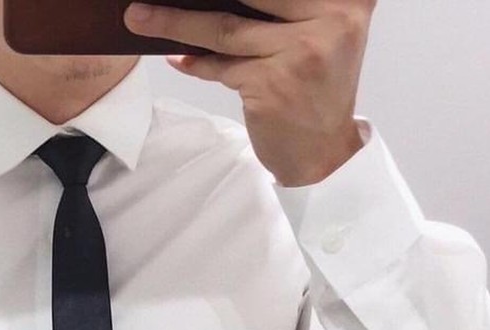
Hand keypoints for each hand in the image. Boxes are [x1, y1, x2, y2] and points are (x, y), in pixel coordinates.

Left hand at [123, 0, 372, 185]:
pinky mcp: (272, 83)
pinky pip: (221, 66)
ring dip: (176, 22)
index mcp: (348, 0)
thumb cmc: (315, 91)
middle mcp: (332, 18)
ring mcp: (302, 51)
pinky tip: (177, 57)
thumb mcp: (321, 35)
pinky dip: (197, 63)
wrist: (323, 155)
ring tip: (141, 16)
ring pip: (226, 28)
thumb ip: (290, 8)